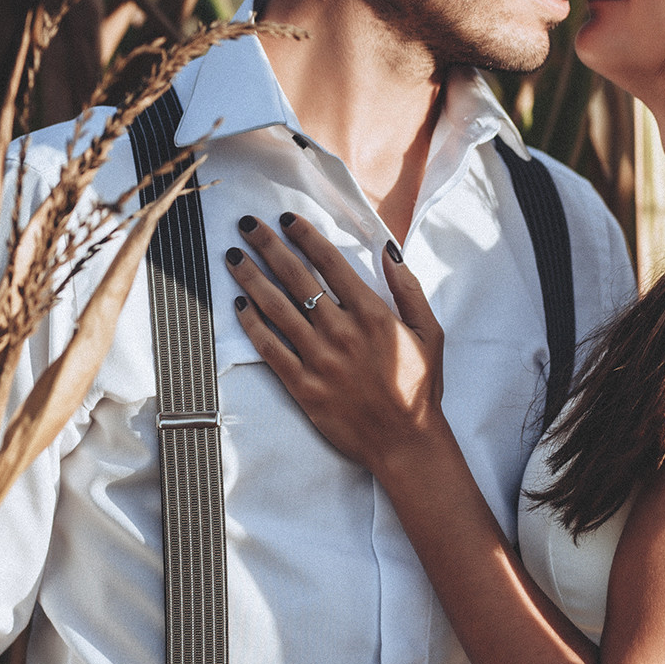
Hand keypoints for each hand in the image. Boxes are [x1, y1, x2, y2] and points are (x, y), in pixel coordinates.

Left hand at [224, 214, 450, 477]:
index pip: (330, 263)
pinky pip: (270, 349)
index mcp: (372, 314)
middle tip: (247, 225)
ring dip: (252, 278)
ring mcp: (320, 359)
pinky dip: (252, 325)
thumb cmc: (419, 388)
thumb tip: (387, 250)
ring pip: (276, 309)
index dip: (304, 236)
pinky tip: (239, 305)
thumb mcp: (430, 332)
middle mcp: (342, 331)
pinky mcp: (304, 387)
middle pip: (296, 278)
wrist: (406, 443)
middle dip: (268, 246)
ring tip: (233, 258)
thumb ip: (408, 289)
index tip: (285, 220)